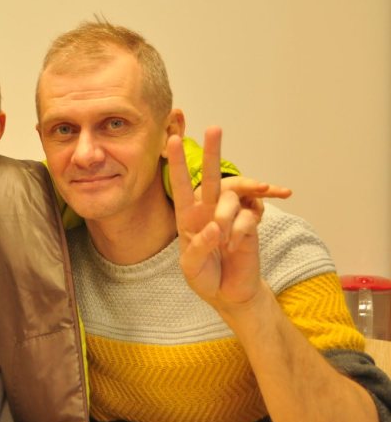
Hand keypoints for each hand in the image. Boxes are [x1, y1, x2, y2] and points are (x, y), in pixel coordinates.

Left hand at [167, 127, 275, 309]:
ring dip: (227, 218)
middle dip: (212, 152)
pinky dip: (241, 232)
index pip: (180, 186)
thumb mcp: (192, 268)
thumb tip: (213, 227)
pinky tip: (237, 247)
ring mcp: (230, 215)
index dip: (175, 164)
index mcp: (187, 217)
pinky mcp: (250, 223)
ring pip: (230, 198)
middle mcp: (208, 210)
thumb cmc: (205, 278)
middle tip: (215, 128)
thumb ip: (198, 249)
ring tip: (225, 242)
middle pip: (211, 176)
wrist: (230, 294)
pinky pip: (247, 217)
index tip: (171, 140)